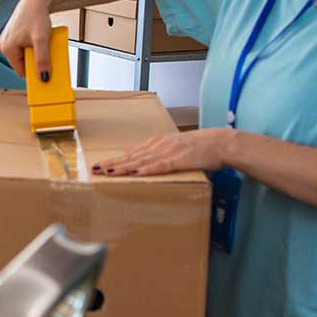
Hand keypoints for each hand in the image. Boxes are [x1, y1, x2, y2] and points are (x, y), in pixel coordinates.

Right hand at [0, 0, 53, 78]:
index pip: (22, 71)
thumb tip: (44, 78)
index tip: (46, 69)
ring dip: (34, 52)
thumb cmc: (37, 16)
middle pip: (22, 63)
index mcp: (7, 49)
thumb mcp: (42, 40)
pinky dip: (32, 46)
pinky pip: (22, 47)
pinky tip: (37, 38)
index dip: (34, 71)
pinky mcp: (11, 36)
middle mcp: (3, 45)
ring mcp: (6, 40)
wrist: (36, 0)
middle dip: (35, 60)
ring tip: (41, 41)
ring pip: (23, 55)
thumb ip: (42, 60)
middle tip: (45, 50)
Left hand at [94, 129, 233, 176]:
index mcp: (158, 144)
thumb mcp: (176, 150)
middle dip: (112, 163)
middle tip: (94, 169)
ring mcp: (170, 152)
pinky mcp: (181, 159)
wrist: (221, 142)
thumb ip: (162, 158)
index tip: (99, 165)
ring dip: (124, 167)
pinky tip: (136, 174)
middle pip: (131, 156)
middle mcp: (160, 146)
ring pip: (142, 161)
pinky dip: (148, 170)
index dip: (114, 160)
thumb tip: (148, 168)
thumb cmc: (200, 148)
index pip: (131, 153)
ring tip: (108, 172)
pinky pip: (161, 166)